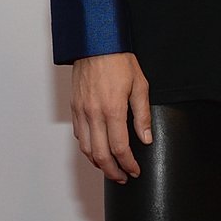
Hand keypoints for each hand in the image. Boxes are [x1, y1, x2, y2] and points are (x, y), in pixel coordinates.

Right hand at [71, 52, 151, 182]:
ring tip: (111, 169)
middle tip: (123, 178)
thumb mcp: (140, 85)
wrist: (95, 42)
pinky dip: (87, 148)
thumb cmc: (119, 59)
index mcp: (113, 109)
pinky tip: (97, 150)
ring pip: (86, 148)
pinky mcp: (75, 106)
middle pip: (100, 155)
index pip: (120, 148)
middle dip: (112, 171)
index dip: (128, 164)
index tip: (135, 171)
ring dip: (98, 164)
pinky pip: (79, 135)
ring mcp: (82, 111)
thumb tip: (145, 138)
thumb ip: (142, 114)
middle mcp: (94, 113)